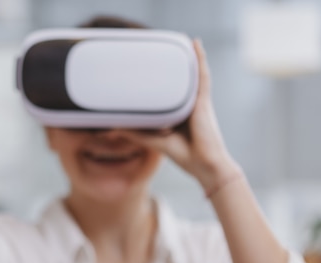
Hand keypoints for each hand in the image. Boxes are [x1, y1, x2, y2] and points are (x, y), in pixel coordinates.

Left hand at [134, 39, 241, 190]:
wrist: (205, 165)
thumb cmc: (184, 155)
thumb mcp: (153, 141)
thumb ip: (136, 132)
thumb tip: (115, 125)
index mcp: (179, 113)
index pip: (167, 91)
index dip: (160, 79)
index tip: (146, 68)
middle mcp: (189, 104)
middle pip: (179, 80)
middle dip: (172, 65)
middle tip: (157, 50)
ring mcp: (197, 101)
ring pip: (189, 74)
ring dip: (186, 57)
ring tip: (179, 39)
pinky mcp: (203, 101)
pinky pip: (201, 75)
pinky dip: (199, 59)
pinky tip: (195, 44)